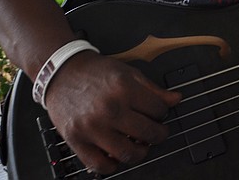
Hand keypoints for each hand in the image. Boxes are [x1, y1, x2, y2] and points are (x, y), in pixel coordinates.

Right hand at [43, 51, 181, 174]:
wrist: (62, 73)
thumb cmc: (95, 72)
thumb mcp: (128, 72)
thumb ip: (153, 89)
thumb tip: (176, 99)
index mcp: (124, 89)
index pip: (159, 110)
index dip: (163, 112)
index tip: (159, 113)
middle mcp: (109, 109)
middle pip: (148, 133)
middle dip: (158, 134)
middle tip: (156, 132)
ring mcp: (92, 127)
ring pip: (128, 154)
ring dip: (140, 152)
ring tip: (140, 144)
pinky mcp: (77, 140)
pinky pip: (100, 165)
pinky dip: (113, 165)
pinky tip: (117, 154)